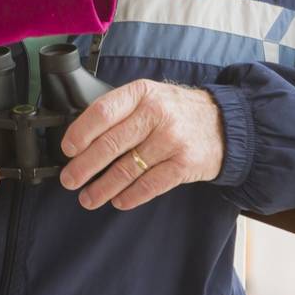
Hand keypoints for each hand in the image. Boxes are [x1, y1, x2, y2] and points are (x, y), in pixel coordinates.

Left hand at [58, 80, 224, 210]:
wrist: (226, 124)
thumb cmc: (177, 111)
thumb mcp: (150, 96)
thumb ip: (121, 110)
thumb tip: (82, 137)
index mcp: (141, 92)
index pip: (103, 112)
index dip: (80, 133)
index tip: (68, 149)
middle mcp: (157, 114)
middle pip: (110, 144)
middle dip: (84, 166)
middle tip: (69, 180)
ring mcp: (172, 140)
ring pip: (127, 169)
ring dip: (102, 188)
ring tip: (88, 197)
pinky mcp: (185, 164)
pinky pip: (150, 185)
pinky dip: (130, 196)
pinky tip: (118, 201)